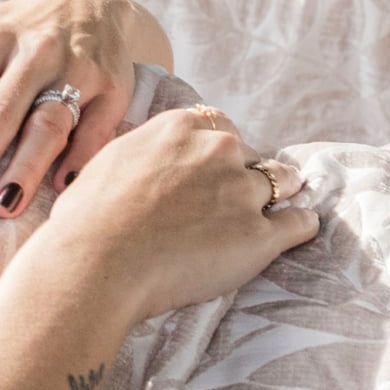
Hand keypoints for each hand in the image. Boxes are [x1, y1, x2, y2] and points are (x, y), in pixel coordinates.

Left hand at [0, 0, 162, 218]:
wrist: (87, 5)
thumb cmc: (11, 28)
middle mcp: (34, 52)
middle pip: (0, 114)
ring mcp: (76, 69)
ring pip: (47, 125)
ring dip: (24, 169)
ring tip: (1, 207)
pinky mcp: (111, 88)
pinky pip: (95, 128)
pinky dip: (79, 157)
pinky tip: (60, 186)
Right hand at [42, 105, 316, 325]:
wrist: (96, 263)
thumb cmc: (88, 218)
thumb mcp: (111, 160)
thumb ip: (146, 152)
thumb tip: (149, 161)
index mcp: (181, 127)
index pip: (219, 127)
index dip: (217, 152)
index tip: (211, 171)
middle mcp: (218, 151)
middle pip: (250, 155)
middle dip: (242, 175)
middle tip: (227, 202)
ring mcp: (243, 192)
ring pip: (283, 183)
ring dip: (277, 196)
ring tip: (269, 213)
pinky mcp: (260, 236)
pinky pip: (300, 222)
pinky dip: (300, 226)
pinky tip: (296, 231)